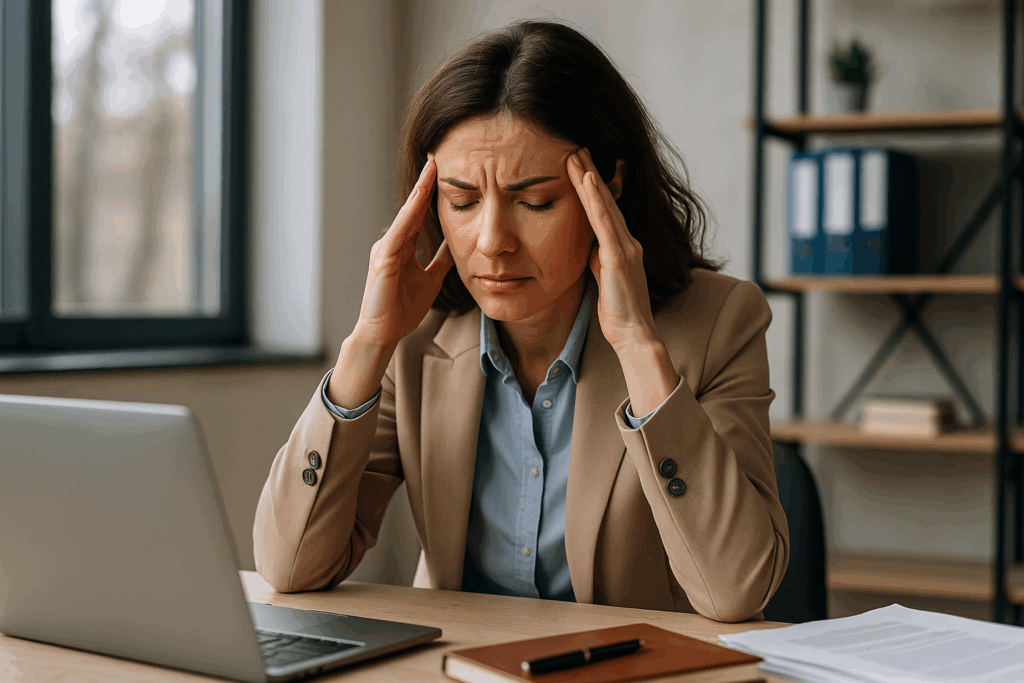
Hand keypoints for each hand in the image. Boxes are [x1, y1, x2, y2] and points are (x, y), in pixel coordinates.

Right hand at [353, 157, 453, 349]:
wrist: (384, 333)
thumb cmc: (402, 309)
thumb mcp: (431, 280)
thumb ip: (440, 261)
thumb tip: (456, 245)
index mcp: (402, 247)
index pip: (419, 214)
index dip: (431, 193)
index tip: (443, 170)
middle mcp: (391, 242)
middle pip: (412, 207)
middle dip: (425, 182)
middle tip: (437, 156)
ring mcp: (385, 249)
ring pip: (406, 215)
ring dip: (419, 191)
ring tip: (431, 168)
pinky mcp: (384, 259)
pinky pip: (399, 232)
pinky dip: (410, 215)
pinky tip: (419, 200)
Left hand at [567, 148, 658, 354]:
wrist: (634, 333)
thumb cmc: (618, 312)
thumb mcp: (603, 278)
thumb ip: (598, 259)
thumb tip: (588, 247)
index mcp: (622, 247)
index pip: (605, 211)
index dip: (593, 188)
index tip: (579, 165)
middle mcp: (628, 241)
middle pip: (606, 200)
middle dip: (590, 173)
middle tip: (576, 147)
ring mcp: (625, 247)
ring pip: (604, 204)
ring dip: (589, 177)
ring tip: (576, 153)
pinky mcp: (618, 256)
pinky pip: (604, 222)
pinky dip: (595, 198)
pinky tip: (586, 179)